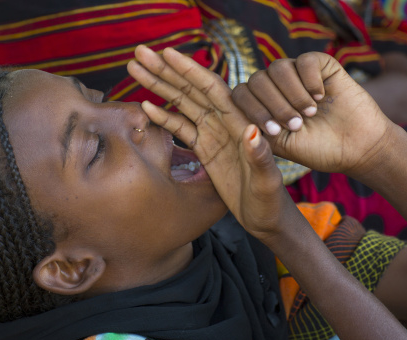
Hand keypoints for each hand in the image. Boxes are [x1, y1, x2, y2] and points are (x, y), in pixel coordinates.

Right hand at [127, 45, 302, 244]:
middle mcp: (224, 124)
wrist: (266, 219)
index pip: (211, 89)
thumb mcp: (267, 181)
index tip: (167, 53)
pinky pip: (181, 128)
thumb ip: (260, 157)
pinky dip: (164, 116)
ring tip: (136, 69)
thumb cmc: (270, 202)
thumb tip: (251, 132)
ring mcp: (213, 135)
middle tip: (140, 53)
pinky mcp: (205, 149)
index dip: (189, 70)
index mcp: (239, 124)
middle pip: (190, 90)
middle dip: (165, 71)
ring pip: (182, 104)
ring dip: (159, 86)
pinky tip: (146, 104)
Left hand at [232, 52, 392, 178]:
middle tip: (296, 125)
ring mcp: (296, 75)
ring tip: (309, 113)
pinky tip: (321, 97)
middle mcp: (274, 87)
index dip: (252, 109)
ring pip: (278, 67)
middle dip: (274, 105)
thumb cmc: (316, 150)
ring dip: (292, 94)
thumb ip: (255, 133)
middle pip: (256, 80)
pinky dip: (310, 80)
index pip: (239, 95)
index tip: (273, 131)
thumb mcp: (280, 146)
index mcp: (260, 106)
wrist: (357, 147)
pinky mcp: (319, 65)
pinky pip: (304, 60)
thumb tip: (236, 120)